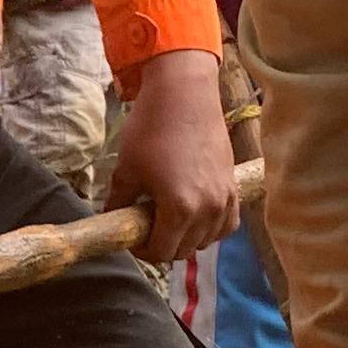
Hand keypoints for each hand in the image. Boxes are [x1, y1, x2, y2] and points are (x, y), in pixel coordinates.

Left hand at [105, 49, 238, 263]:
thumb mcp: (126, 171)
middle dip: (163, 244)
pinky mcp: (233, 187)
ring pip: (207, 240)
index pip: (161, 252)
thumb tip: (113, 222)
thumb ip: (119, 204)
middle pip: (184, 250)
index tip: (134, 234)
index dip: (143, 249)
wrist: (184, 95)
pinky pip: (227, 224)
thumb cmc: (150, 130)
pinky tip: (196, 215)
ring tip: (170, 217)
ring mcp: (224, 200)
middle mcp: (207, 211)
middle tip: (148, 225)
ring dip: (187, 237)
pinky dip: (211, 227)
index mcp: (179, 209)